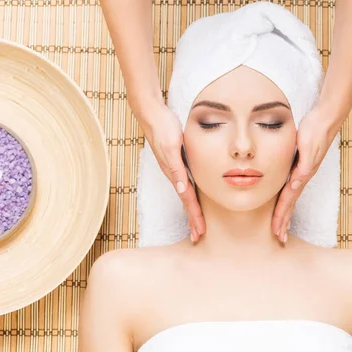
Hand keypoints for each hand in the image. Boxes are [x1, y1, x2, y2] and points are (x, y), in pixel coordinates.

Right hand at [141, 104, 205, 241]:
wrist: (152, 114)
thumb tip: (181, 189)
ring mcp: (173, 169)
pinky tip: (190, 198)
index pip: (187, 200)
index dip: (194, 216)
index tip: (199, 232)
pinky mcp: (175, 162)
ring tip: (196, 224)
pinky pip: (184, 183)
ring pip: (185, 194)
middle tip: (197, 236)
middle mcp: (174, 174)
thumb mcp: (171, 147)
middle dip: (192, 219)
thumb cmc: (163, 128)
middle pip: (186, 201)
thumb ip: (176, 168)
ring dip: (191, 210)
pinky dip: (188, 196)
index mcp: (175, 173)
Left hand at [272, 106, 341, 242]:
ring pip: (292, 197)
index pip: (288, 200)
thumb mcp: (308, 147)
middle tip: (279, 238)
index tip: (276, 231)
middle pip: (291, 203)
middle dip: (284, 221)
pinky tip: (286, 203)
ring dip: (286, 213)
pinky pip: (293, 187)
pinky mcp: (303, 165)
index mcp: (301, 174)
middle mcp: (302, 175)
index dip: (281, 216)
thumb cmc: (315, 130)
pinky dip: (288, 199)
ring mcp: (303, 171)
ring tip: (282, 228)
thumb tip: (298, 182)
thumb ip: (304, 164)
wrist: (326, 117)